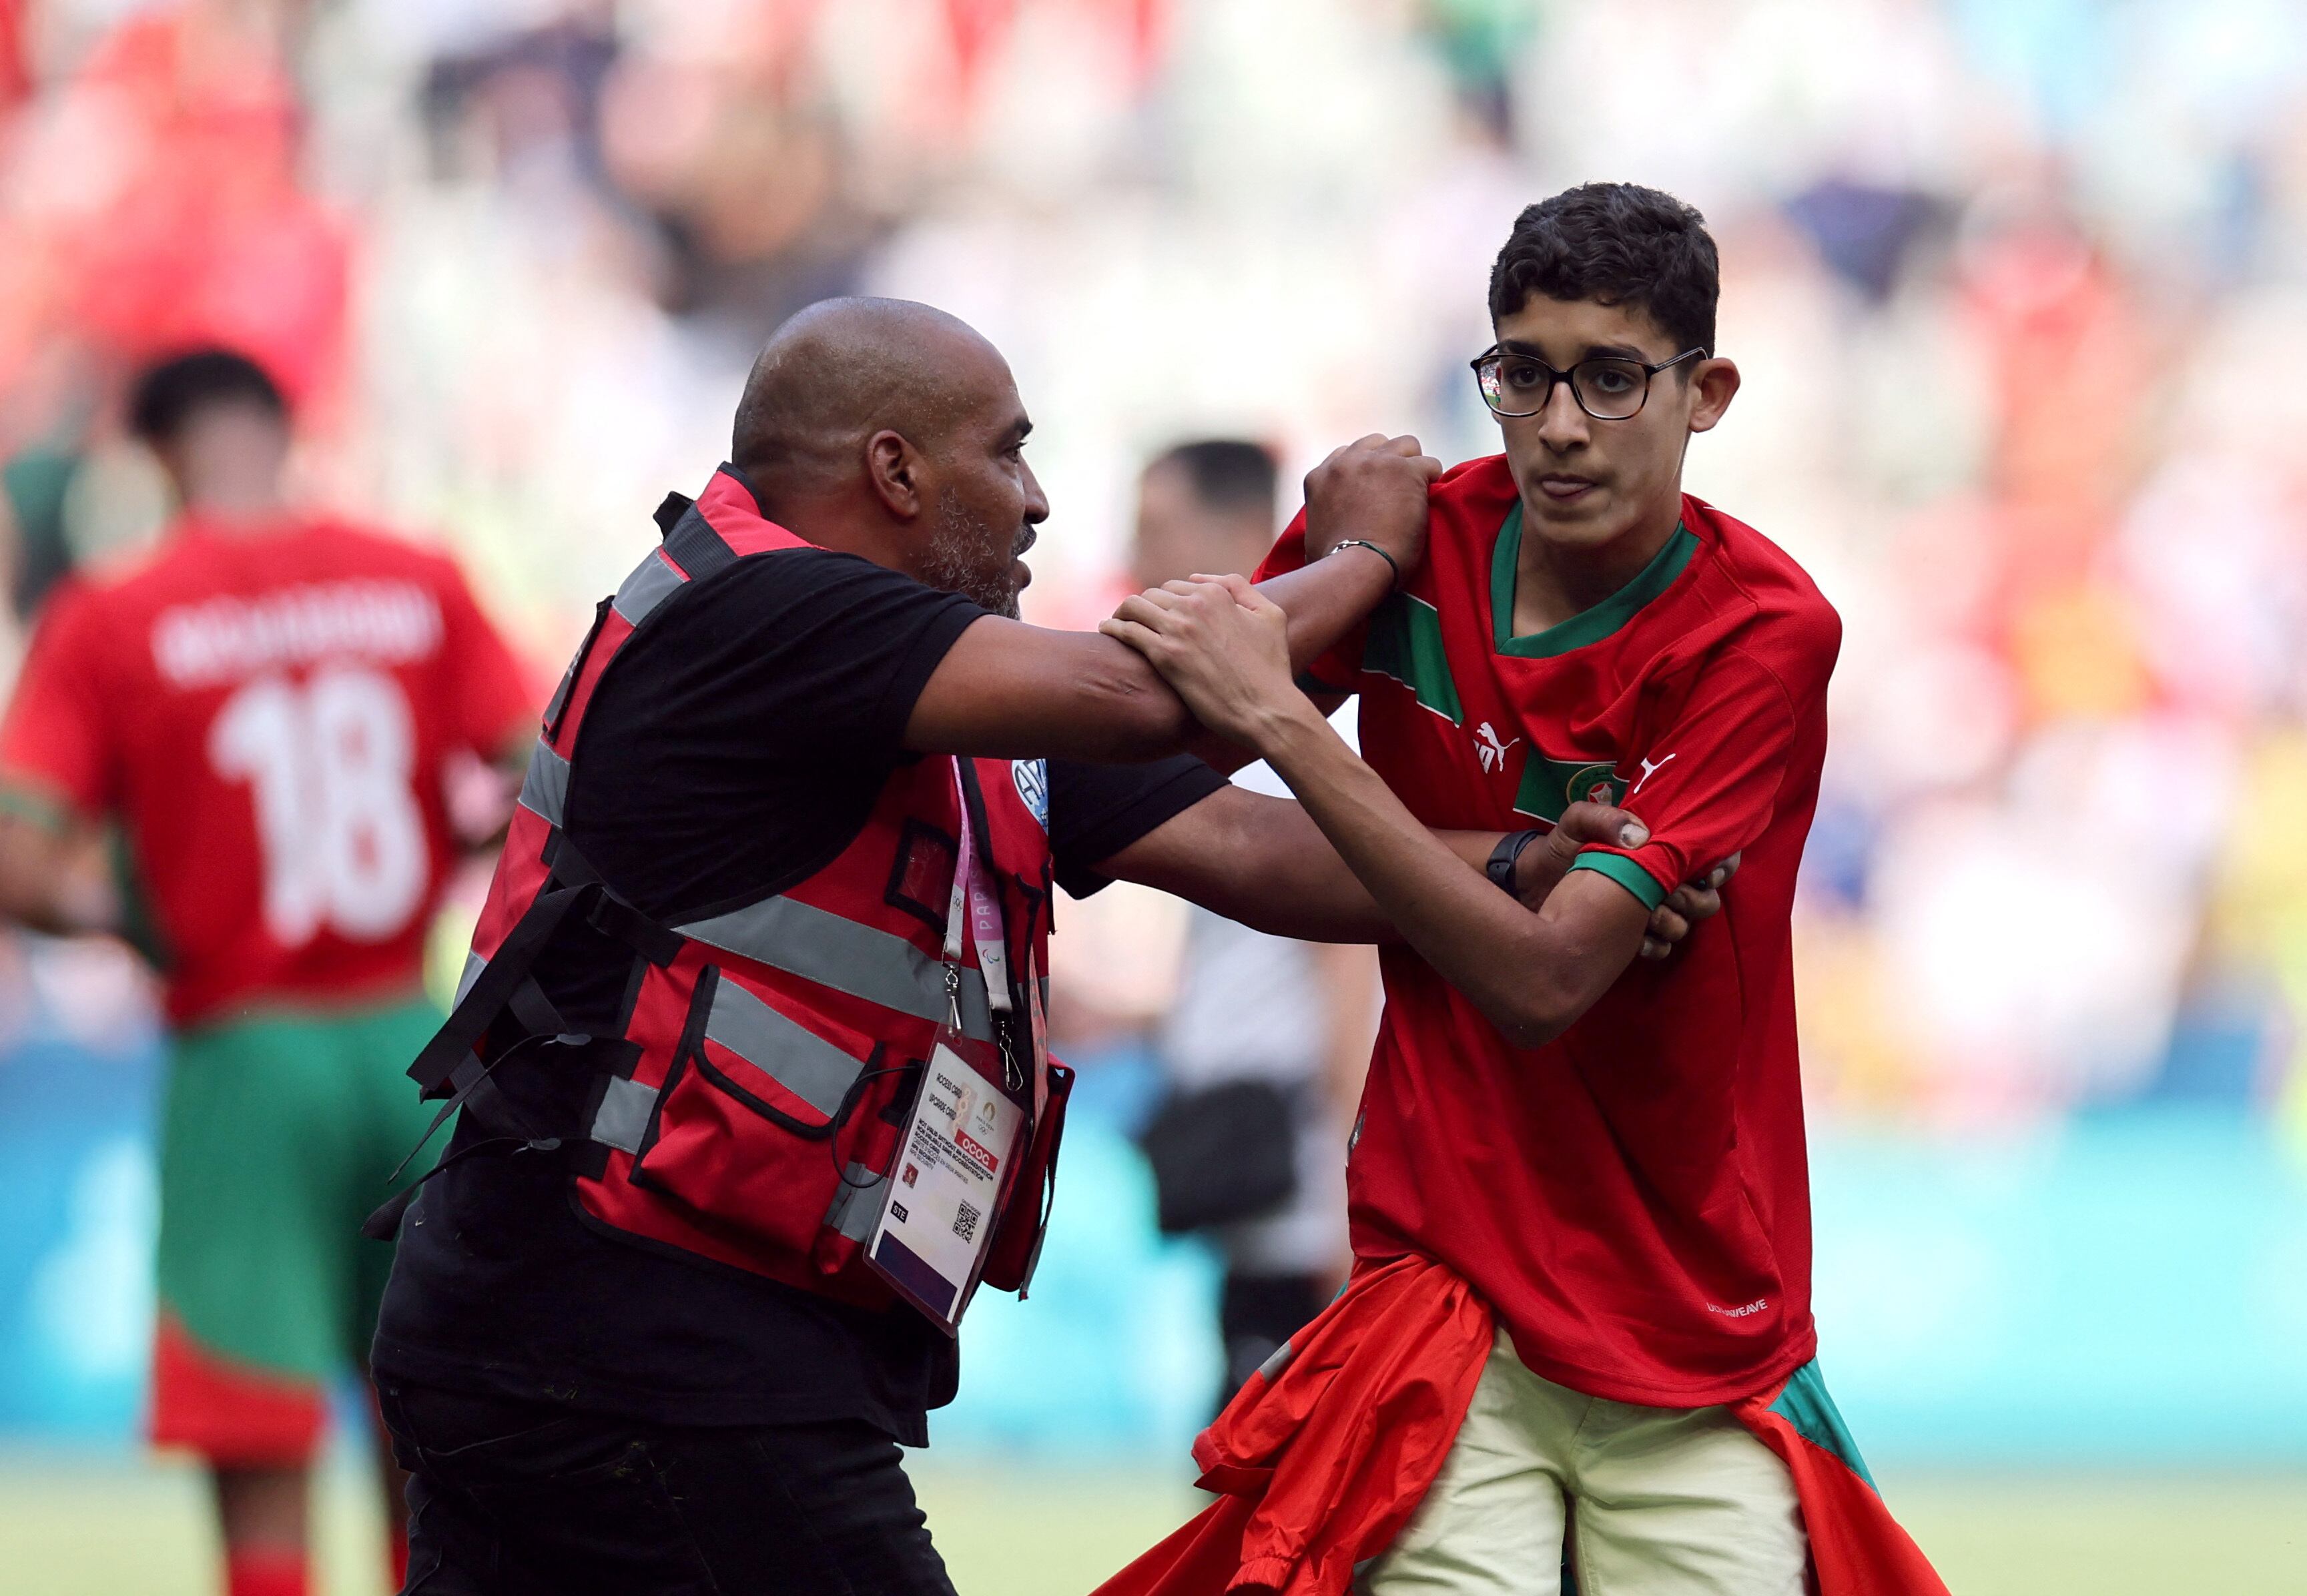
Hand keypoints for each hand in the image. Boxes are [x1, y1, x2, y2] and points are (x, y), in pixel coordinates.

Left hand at [1101, 575, 1299, 749]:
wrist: (1266, 709)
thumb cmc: (1272, 668)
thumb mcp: (1270, 616)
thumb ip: (1239, 587)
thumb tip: (1200, 578)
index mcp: (1217, 594)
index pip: (1177, 586)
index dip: (1166, 600)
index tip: (1158, 614)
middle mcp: (1194, 606)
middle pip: (1152, 594)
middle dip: (1143, 606)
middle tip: (1133, 621)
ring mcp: (1178, 629)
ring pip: (1134, 606)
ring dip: (1122, 612)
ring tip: (1115, 623)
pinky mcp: (1165, 656)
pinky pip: (1127, 632)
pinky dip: (1112, 628)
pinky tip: (1106, 631)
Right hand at [1304, 434, 1442, 578]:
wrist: (1355, 568)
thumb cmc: (1332, 565)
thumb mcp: (1313, 534)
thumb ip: (1323, 517)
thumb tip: (1330, 530)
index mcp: (1319, 477)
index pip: (1346, 455)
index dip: (1365, 471)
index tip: (1375, 490)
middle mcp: (1346, 463)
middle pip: (1376, 443)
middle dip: (1389, 461)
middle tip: (1398, 489)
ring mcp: (1377, 463)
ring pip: (1406, 444)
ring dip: (1412, 465)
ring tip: (1417, 491)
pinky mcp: (1406, 471)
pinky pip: (1430, 465)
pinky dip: (1432, 481)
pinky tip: (1430, 502)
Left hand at [1510, 801, 1738, 958]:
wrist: (1529, 883)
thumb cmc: (1558, 847)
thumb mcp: (1576, 822)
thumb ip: (1604, 819)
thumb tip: (1639, 837)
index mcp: (1657, 852)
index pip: (1708, 857)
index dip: (1720, 866)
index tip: (1708, 874)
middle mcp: (1659, 882)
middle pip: (1705, 898)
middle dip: (1695, 898)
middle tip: (1671, 895)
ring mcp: (1646, 912)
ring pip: (1684, 925)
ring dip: (1672, 922)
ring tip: (1648, 915)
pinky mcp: (1629, 937)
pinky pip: (1659, 948)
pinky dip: (1654, 945)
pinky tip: (1637, 940)